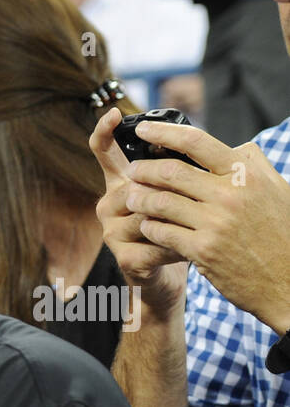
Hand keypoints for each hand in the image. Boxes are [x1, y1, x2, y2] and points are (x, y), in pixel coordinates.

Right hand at [89, 107, 188, 314]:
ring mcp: (111, 233)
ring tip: (194, 228)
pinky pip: (156, 242)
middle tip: (193, 203)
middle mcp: (108, 205)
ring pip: (148, 213)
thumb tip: (188, 143)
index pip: (105, 152)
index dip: (104, 132)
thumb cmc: (177, 227)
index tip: (113, 114)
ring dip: (179, 220)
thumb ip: (174, 171)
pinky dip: (178, 245)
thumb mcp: (176, 194)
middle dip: (171, 193)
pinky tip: (186, 249)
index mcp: (120, 183)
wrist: (167, 277)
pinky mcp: (123, 259)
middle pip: (138, 184)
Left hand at [113, 118, 289, 333]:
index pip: (196, 142)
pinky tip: (145, 225)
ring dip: (140, 198)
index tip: (144, 128)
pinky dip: (149, 226)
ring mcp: (215, 223)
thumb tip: (236, 147)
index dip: (164, 132)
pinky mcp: (202, 250)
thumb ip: (253, 166)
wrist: (287, 278)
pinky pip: (162, 232)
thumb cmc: (281, 231)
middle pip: (171, 171)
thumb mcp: (275, 189)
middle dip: (143, 169)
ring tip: (131, 197)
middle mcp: (229, 194)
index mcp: (246, 173)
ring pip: (161, 202)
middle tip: (131, 171)